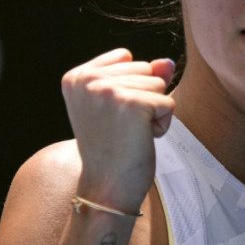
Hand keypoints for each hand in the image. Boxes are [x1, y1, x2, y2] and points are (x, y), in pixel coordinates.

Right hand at [60, 48, 175, 211]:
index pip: (126, 57)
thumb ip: (142, 76)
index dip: (129, 87)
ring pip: (158, 84)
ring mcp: (108, 90)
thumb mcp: (120, 104)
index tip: (111, 115)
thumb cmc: (113, 148)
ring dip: (153, 111)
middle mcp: (87, 79)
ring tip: (129, 133)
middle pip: (144, 68)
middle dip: (142, 98)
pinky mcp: (132, 104)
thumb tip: (167, 62)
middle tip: (121, 128)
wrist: (106, 188)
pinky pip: (168, 103)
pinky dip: (161, 125)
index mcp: (76, 76)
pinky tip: (140, 140)